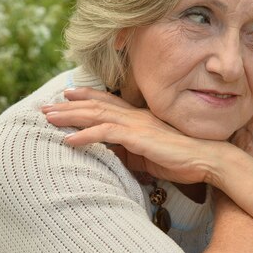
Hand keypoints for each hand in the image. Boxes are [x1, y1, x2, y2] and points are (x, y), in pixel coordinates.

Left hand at [42, 87, 225, 184]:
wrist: (206, 159)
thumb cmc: (182, 158)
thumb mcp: (151, 154)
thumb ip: (132, 151)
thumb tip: (115, 156)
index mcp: (140, 118)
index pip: (108, 102)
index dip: (87, 96)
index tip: (68, 94)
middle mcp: (136, 117)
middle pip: (97, 106)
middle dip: (69, 105)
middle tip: (46, 106)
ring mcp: (137, 125)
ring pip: (97, 115)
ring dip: (70, 116)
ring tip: (48, 118)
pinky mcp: (140, 138)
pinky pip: (107, 134)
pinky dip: (86, 136)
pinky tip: (68, 140)